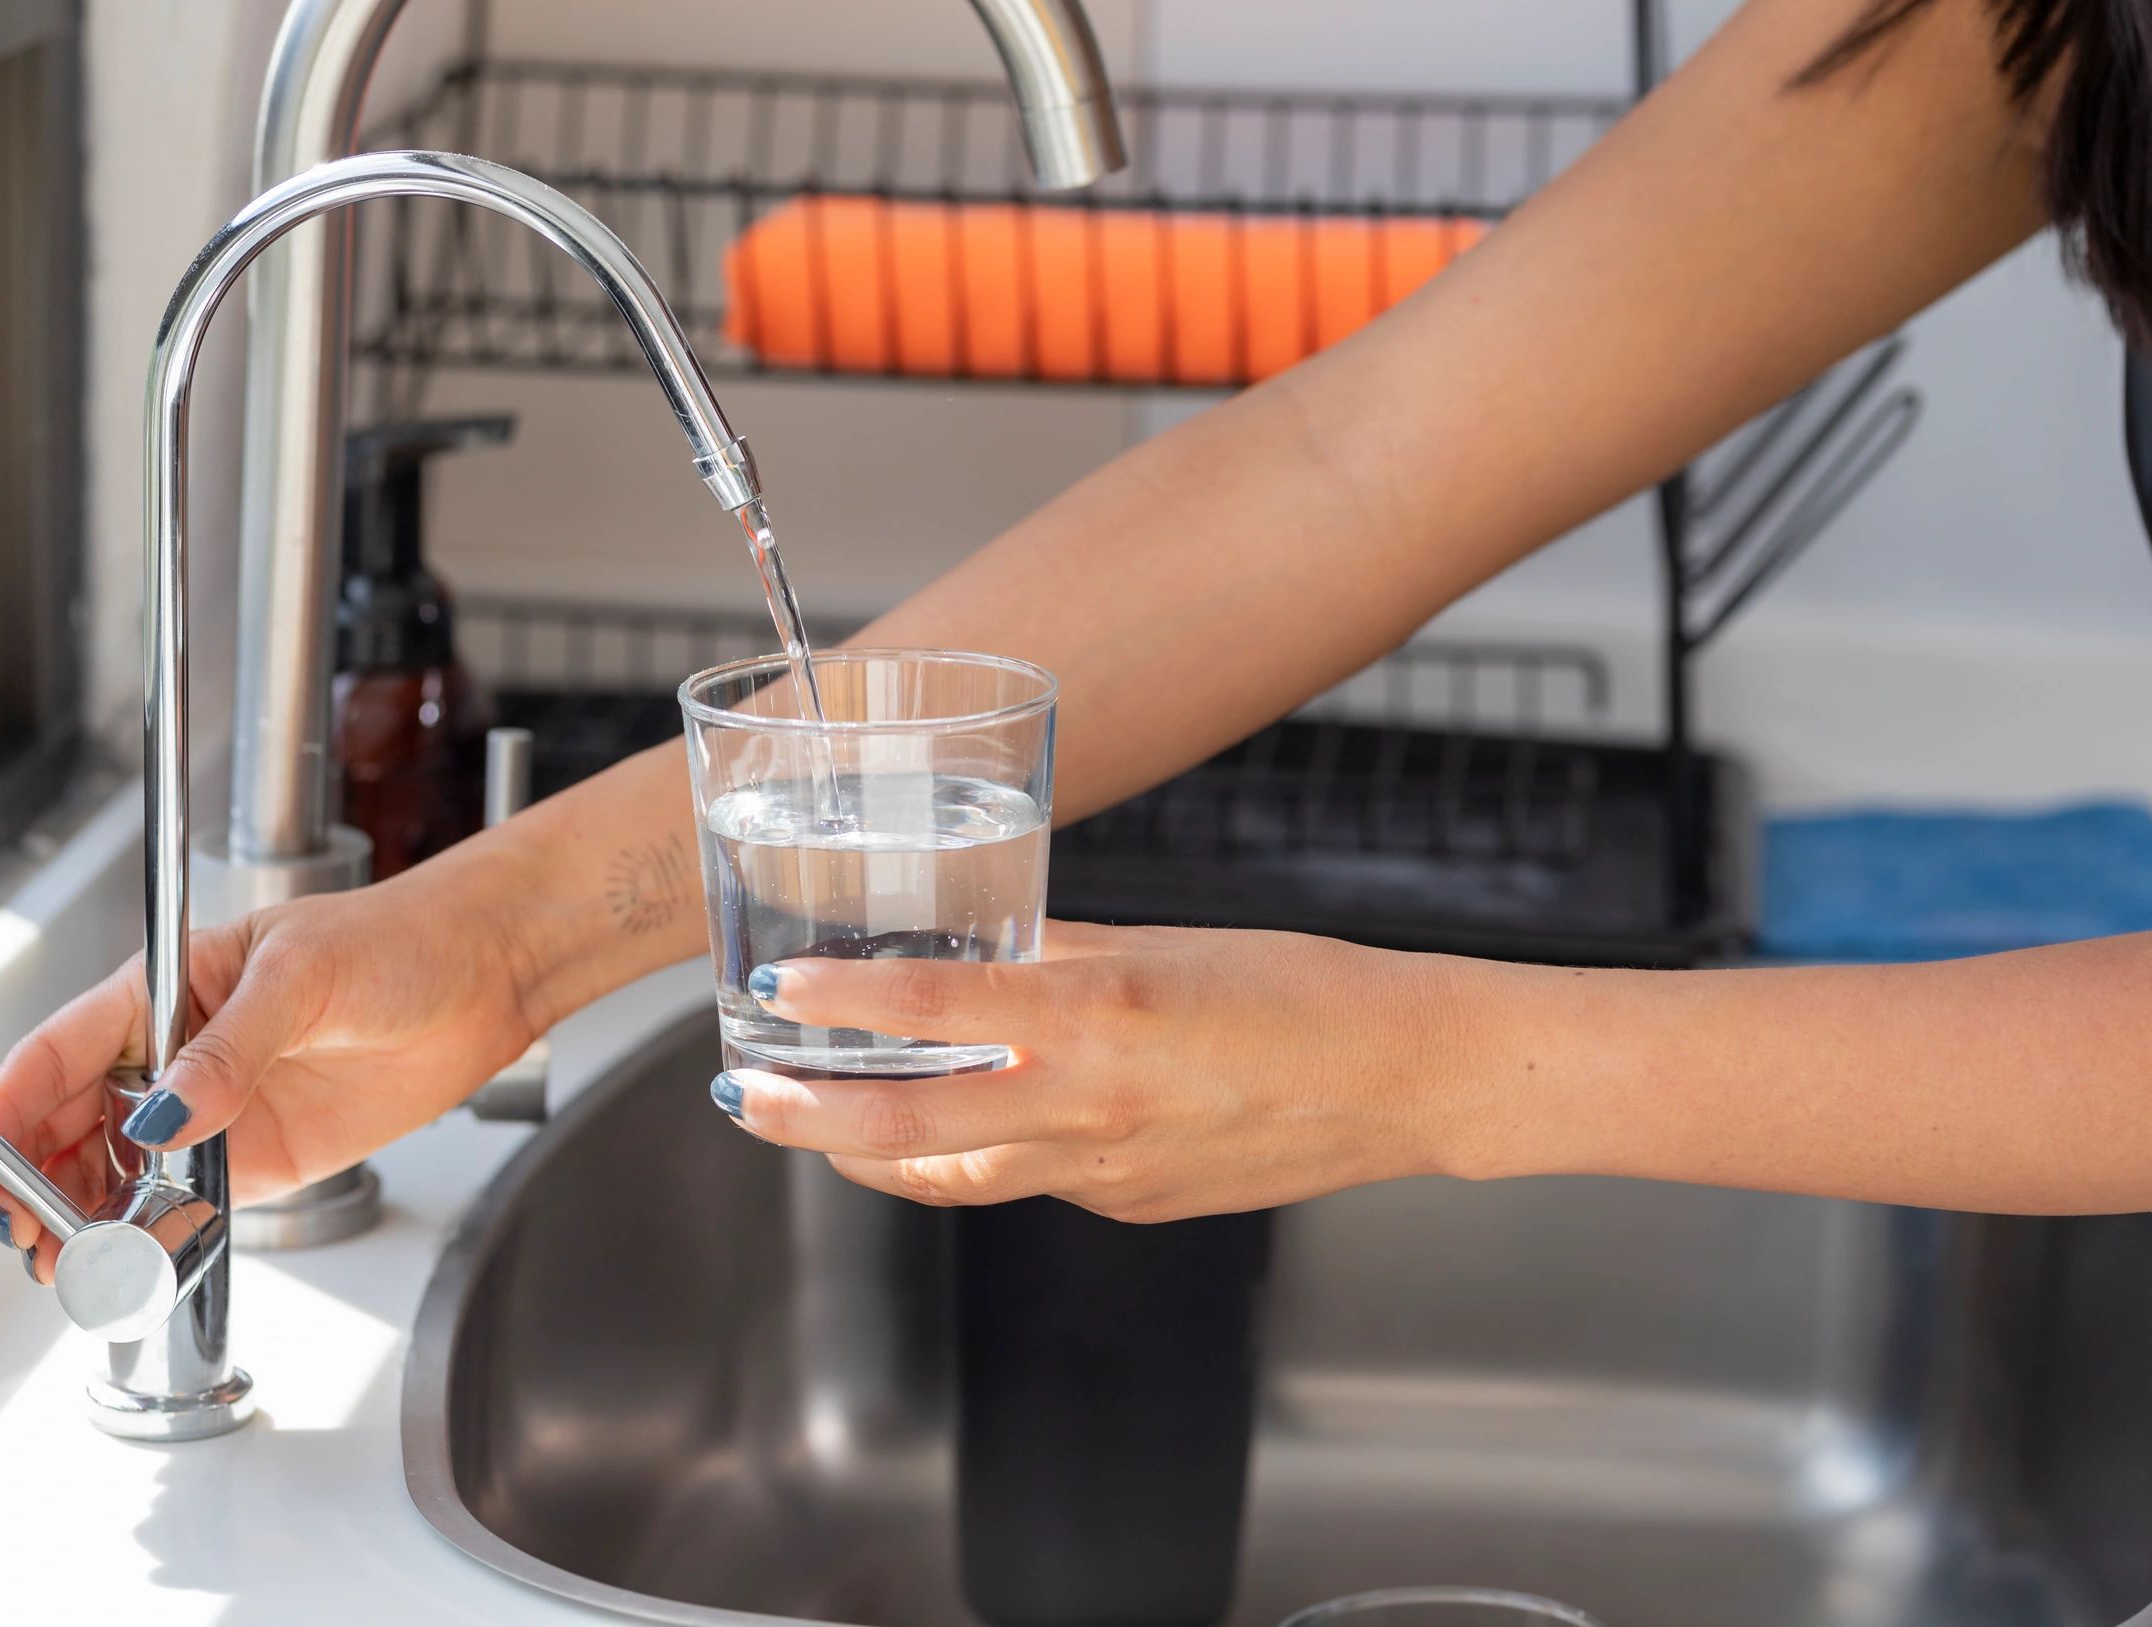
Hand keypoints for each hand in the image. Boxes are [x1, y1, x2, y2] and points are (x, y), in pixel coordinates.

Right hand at [0, 855, 542, 1276]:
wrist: (484, 974)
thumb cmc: (398, 940)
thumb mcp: (303, 976)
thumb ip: (231, 1049)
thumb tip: (166, 1115)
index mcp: (163, 992)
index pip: (54, 1055)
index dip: (6, 1110)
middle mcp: (174, 1058)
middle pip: (65, 1128)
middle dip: (31, 1183)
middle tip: (28, 1231)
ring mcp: (212, 1113)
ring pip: (111, 1177)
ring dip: (81, 1222)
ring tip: (70, 1263)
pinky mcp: (256, 1158)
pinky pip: (181, 1206)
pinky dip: (148, 1239)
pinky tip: (134, 1260)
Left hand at [718, 922, 1470, 1220]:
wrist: (1403, 1080)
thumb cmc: (1302, 991)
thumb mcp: (1167, 946)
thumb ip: (1063, 950)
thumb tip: (987, 945)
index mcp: (1104, 1012)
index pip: (940, 1006)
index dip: (845, 1001)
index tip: (779, 989)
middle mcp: (1094, 1102)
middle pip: (913, 1127)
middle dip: (812, 1117)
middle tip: (748, 1097)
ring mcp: (1109, 1172)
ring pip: (958, 1172)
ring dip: (875, 1149)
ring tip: (817, 1121)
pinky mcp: (1132, 1206)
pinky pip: (1030, 1182)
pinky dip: (976, 1154)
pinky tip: (959, 1124)